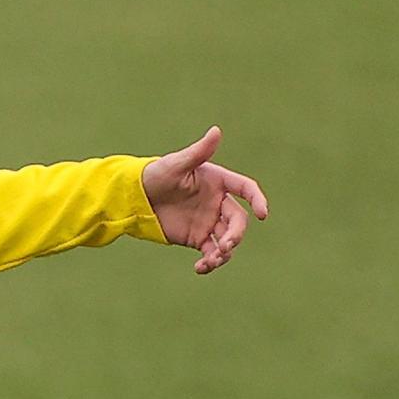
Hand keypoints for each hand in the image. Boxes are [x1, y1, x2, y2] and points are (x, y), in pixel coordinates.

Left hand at [141, 126, 269, 274]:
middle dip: (236, 235)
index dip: (257, 200)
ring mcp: (209, 221)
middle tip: (225, 246)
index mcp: (218, 181)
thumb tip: (216, 130)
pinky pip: (211, 253)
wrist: (136, 197)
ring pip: (227, 240)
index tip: (262, 214)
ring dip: (224, 252)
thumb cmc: (155, 174)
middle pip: (238, 221)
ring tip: (210, 260)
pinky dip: (210, 262)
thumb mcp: (176, 164)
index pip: (246, 189)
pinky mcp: (197, 238)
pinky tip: (200, 268)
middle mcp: (218, 202)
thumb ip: (198, 152)